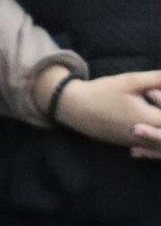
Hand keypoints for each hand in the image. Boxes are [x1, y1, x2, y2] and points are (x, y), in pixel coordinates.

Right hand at [37, 67, 160, 153]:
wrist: (74, 107)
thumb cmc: (101, 92)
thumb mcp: (130, 81)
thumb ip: (156, 79)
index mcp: (148, 119)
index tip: (159, 97)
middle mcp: (144, 136)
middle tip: (155, 103)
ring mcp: (136, 143)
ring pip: (158, 143)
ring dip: (160, 131)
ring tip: (152, 114)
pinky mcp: (129, 144)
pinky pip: (149, 146)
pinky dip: (155, 138)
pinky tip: (153, 129)